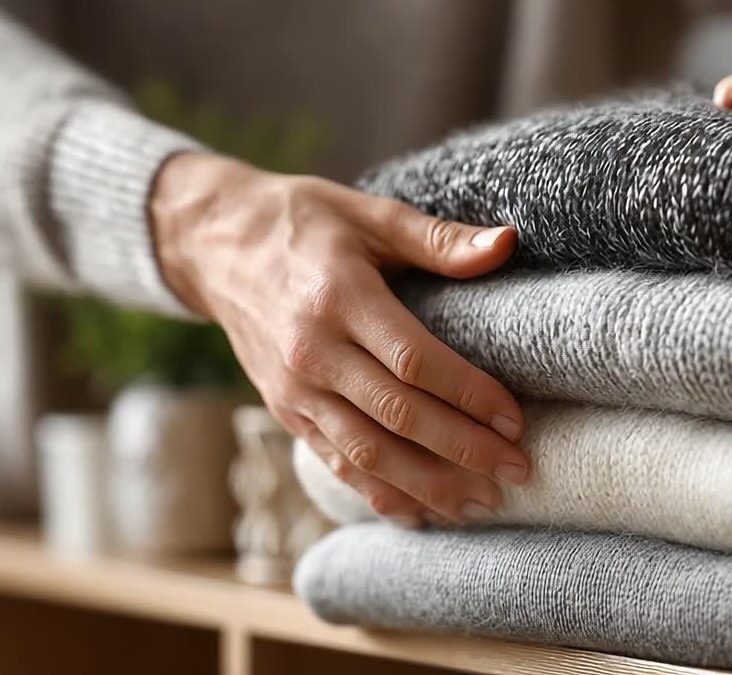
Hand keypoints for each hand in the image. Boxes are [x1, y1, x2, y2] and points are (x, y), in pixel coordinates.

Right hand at [150, 152, 528, 527]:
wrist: (213, 246)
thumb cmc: (302, 223)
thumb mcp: (368, 215)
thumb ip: (438, 238)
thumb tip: (505, 244)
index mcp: (339, 297)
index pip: (413, 360)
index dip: (468, 395)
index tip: (514, 421)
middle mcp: (313, 352)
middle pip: (396, 416)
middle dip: (462, 451)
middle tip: (517, 471)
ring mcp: (294, 389)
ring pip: (367, 454)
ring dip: (429, 486)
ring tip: (483, 502)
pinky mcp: (285, 412)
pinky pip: (336, 464)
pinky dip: (381, 496)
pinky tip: (424, 515)